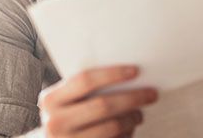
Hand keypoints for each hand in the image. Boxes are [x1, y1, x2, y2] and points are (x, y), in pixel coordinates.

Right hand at [39, 65, 157, 137]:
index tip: (136, 71)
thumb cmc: (66, 118)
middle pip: (103, 105)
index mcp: (50, 100)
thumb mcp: (65, 101)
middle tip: (151, 94)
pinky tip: (130, 129)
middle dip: (132, 98)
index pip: (85, 80)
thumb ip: (83, 88)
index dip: (112, 74)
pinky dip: (126, 135)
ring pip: (112, 127)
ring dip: (132, 118)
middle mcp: (55, 122)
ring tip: (140, 114)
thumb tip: (128, 74)